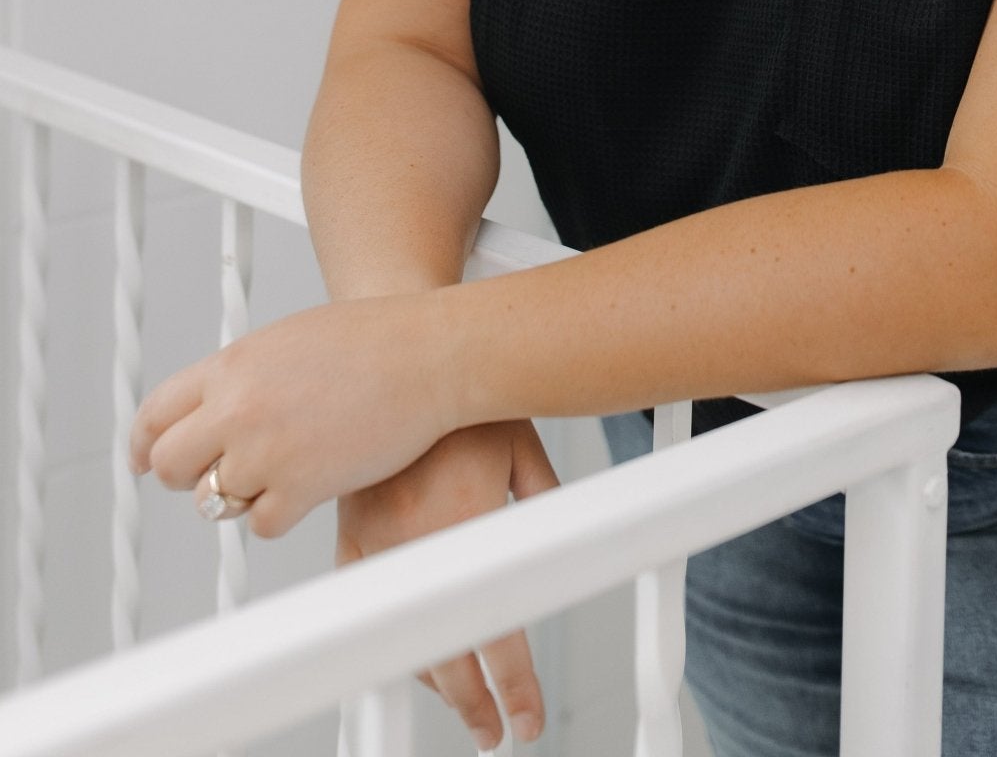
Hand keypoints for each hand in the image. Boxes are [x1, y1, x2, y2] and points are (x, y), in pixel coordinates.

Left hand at [128, 292, 451, 537]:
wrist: (429, 354)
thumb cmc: (373, 340)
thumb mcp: (288, 340)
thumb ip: (244, 375)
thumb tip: (215, 409)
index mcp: (232, 365)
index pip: (155, 413)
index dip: (144, 444)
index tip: (146, 458)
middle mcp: (238, 408)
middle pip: (170, 464)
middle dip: (190, 474)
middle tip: (218, 473)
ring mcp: (266, 451)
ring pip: (214, 501)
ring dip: (241, 494)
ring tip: (280, 472)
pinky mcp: (300, 487)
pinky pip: (263, 523)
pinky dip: (281, 513)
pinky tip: (309, 487)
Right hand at [337, 422, 559, 748]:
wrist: (405, 354)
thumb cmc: (469, 396)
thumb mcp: (524, 449)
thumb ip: (545, 504)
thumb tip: (569, 543)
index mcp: (465, 526)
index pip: (494, 633)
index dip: (514, 688)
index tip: (526, 721)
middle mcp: (416, 542)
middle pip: (446, 653)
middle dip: (475, 703)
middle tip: (494, 730)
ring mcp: (376, 540)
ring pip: (402, 635)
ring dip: (436, 676)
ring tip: (465, 703)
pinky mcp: (350, 530)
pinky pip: (366, 602)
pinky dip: (389, 634)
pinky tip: (410, 653)